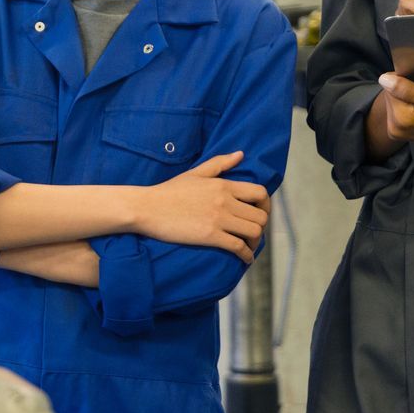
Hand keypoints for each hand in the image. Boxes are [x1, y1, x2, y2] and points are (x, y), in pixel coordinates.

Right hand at [132, 151, 269, 261]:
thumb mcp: (195, 173)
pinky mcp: (210, 236)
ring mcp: (218, 219)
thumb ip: (219, 164)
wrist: (147, 207)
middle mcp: (225, 201)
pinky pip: (239, 247)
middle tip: (253, 232)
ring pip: (254, 232)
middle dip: (261, 226)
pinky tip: (244, 258)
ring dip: (256, 242)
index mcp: (223, 184)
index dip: (266, 205)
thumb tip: (240, 154)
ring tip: (249, 245)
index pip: (260, 193)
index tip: (261, 213)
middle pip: (260, 216)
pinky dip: (246, 255)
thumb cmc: (168, 191)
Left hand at [376, 72, 413, 147]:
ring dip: (410, 96)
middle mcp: (394, 128)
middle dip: (408, 89)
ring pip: (395, 100)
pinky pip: (400, 109)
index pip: (390, 86)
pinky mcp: (403, 132)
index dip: (408, 80)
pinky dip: (411, 104)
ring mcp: (398, 132)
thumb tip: (383, 78)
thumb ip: (408, 89)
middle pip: (390, 94)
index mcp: (401, 119)